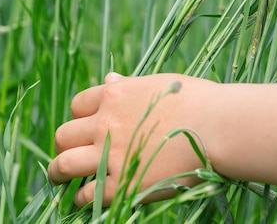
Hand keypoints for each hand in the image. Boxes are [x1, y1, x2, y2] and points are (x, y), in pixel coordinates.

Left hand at [47, 72, 218, 206]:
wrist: (218, 126)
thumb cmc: (197, 100)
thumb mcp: (158, 83)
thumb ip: (129, 86)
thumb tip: (109, 79)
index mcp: (114, 96)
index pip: (78, 104)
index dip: (81, 116)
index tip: (88, 125)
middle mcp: (105, 124)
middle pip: (64, 134)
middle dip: (63, 143)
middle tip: (66, 151)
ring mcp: (111, 154)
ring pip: (64, 164)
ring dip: (58, 171)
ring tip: (58, 176)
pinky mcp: (123, 184)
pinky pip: (87, 194)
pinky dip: (82, 196)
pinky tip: (86, 196)